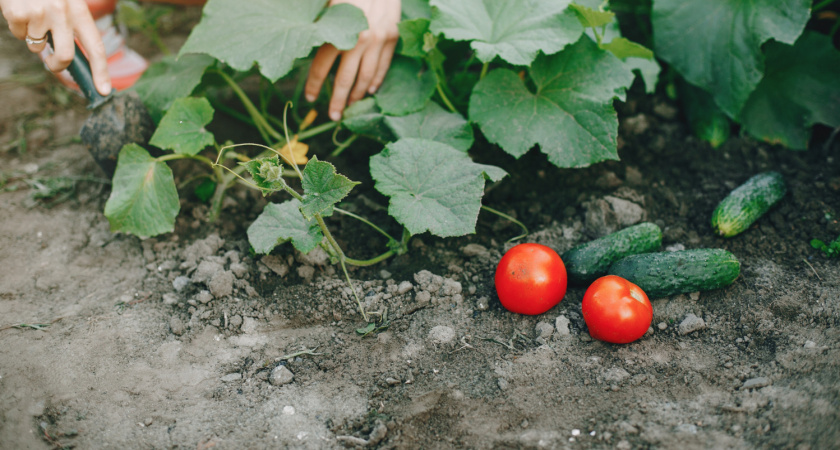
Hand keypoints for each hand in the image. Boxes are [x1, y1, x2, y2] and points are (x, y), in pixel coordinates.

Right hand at [0, 0, 110, 94]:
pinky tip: (19, 9)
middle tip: (52, 63)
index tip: (104, 91)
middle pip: (65, 57)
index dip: (101, 72)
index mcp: (80, 11)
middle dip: (57, 66)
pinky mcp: (18, 14)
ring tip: (32, 15)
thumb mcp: (68, 3)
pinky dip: (17, 27)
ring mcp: (39, 14)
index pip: (96, 47)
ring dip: (33, 37)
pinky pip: (18, 35)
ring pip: (36, 46)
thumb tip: (67, 59)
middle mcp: (63, 13)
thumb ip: (71, 26)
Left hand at [305, 0, 399, 121]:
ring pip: (367, 77)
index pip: (322, 65)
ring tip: (349, 107)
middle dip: (337, 100)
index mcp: (340, 31)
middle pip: (345, 78)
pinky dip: (376, 81)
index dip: (314, 84)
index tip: (310, 98)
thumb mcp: (328, 1)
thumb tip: (302, 39)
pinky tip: (368, 91)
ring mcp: (380, 40)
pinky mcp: (393, 37)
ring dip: (357, 95)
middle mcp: (360, 39)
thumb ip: (318, 23)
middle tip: (333, 116)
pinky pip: (384, 66)